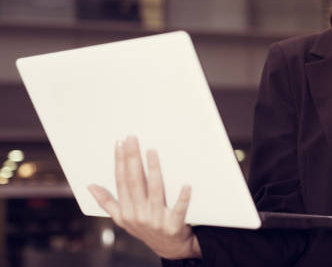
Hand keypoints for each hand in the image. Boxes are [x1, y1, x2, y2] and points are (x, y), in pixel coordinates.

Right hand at [88, 136, 200, 259]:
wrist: (169, 248)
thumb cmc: (145, 228)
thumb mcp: (122, 219)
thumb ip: (106, 202)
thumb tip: (90, 186)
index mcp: (125, 211)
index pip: (121, 181)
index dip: (120, 162)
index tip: (120, 143)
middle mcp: (138, 215)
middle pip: (135, 182)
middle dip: (133, 158)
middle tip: (133, 138)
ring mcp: (156, 220)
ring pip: (155, 191)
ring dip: (154, 170)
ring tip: (152, 151)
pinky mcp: (174, 225)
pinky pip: (179, 209)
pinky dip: (183, 198)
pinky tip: (186, 184)